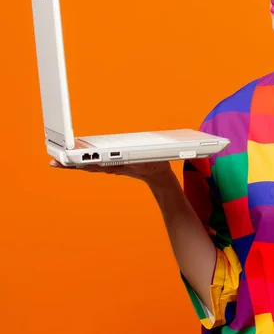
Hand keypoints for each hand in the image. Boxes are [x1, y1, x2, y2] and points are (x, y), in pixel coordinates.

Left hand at [49, 159, 177, 188]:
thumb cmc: (154, 165)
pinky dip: (82, 164)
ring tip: (57, 162)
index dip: (82, 162)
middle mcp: (112, 168)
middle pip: (87, 167)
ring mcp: (111, 168)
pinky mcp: (112, 167)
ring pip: (88, 167)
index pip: (96, 165)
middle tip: (53, 163)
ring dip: (72, 165)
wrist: (158, 176)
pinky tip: (73, 162)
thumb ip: (138, 157)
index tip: (70, 160)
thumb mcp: (149, 159)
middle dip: (70, 165)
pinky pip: (94, 166)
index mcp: (119, 166)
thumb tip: (124, 157)